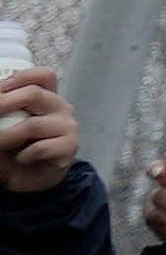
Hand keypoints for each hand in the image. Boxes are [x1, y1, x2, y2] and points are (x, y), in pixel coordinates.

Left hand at [0, 69, 63, 200]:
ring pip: (33, 125)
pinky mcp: (69, 146)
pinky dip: (24, 155)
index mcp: (46, 98)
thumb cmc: (17, 149)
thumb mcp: (7, 127)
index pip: (43, 76)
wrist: (34, 178)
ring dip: (6, 137)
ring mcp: (68, 126)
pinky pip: (41, 148)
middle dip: (3, 103)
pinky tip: (21, 159)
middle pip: (34, 93)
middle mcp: (60, 107)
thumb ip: (2, 114)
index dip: (21, 77)